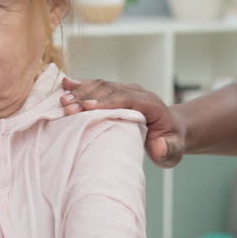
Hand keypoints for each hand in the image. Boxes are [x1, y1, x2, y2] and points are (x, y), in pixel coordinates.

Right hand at [59, 77, 185, 167]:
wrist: (172, 129)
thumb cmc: (170, 143)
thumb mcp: (174, 151)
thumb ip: (168, 149)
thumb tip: (158, 145)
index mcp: (151, 105)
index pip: (128, 99)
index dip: (108, 102)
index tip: (88, 108)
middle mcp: (138, 93)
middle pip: (110, 90)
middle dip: (87, 98)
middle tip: (67, 108)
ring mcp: (126, 90)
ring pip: (101, 86)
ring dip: (80, 92)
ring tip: (62, 101)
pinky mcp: (116, 92)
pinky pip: (97, 86)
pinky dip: (81, 86)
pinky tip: (65, 85)